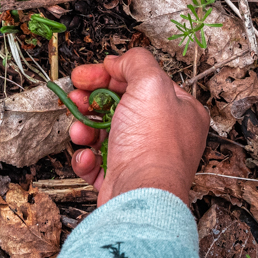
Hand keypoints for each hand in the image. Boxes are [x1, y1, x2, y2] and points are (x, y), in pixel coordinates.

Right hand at [67, 48, 208, 205]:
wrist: (140, 196)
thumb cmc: (153, 147)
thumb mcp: (150, 83)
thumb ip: (136, 61)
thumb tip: (120, 60)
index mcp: (180, 109)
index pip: (143, 80)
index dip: (112, 73)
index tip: (90, 73)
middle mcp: (164, 133)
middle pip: (120, 104)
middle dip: (92, 99)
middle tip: (76, 96)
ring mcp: (143, 156)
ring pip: (105, 132)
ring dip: (85, 127)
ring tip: (79, 129)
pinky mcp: (123, 177)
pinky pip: (97, 160)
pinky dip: (86, 156)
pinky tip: (87, 155)